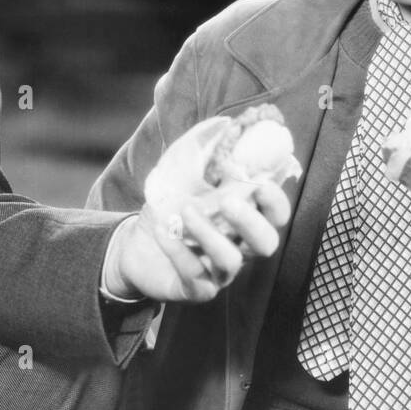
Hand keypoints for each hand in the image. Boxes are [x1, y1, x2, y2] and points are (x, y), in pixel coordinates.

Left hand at [107, 118, 292, 302]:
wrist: (134, 241)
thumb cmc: (170, 202)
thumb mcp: (185, 169)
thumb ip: (208, 146)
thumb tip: (228, 121)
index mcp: (245, 217)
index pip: (276, 214)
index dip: (275, 201)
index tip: (261, 183)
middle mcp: (239, 245)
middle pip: (267, 244)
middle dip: (251, 223)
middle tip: (227, 203)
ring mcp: (218, 271)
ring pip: (232, 262)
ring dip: (211, 235)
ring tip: (185, 212)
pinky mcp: (195, 288)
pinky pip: (196, 277)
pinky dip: (179, 252)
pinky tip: (164, 231)